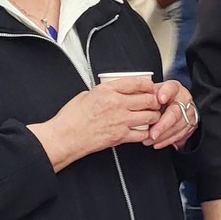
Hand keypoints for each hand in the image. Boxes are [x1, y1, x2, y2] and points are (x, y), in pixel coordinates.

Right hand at [28, 79, 155, 170]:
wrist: (65, 137)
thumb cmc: (71, 118)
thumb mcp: (86, 94)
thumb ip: (104, 91)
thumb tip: (115, 91)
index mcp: (107, 91)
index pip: (136, 82)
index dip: (148, 84)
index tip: (150, 87)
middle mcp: (116, 104)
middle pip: (148, 99)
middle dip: (154, 100)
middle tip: (155, 102)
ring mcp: (120, 121)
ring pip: (149, 116)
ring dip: (153, 116)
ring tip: (151, 116)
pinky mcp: (121, 136)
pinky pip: (142, 133)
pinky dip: (146, 132)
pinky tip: (144, 130)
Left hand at [145, 79, 198, 149]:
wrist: (174, 104)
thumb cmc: (161, 98)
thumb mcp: (152, 92)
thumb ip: (146, 94)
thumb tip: (135, 100)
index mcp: (174, 88)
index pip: (171, 88)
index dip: (166, 93)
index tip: (160, 99)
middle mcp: (184, 99)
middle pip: (175, 112)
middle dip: (162, 125)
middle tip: (152, 133)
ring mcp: (188, 112)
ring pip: (178, 126)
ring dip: (163, 135)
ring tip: (149, 140)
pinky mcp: (190, 124)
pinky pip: (180, 135)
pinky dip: (167, 140)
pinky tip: (157, 143)